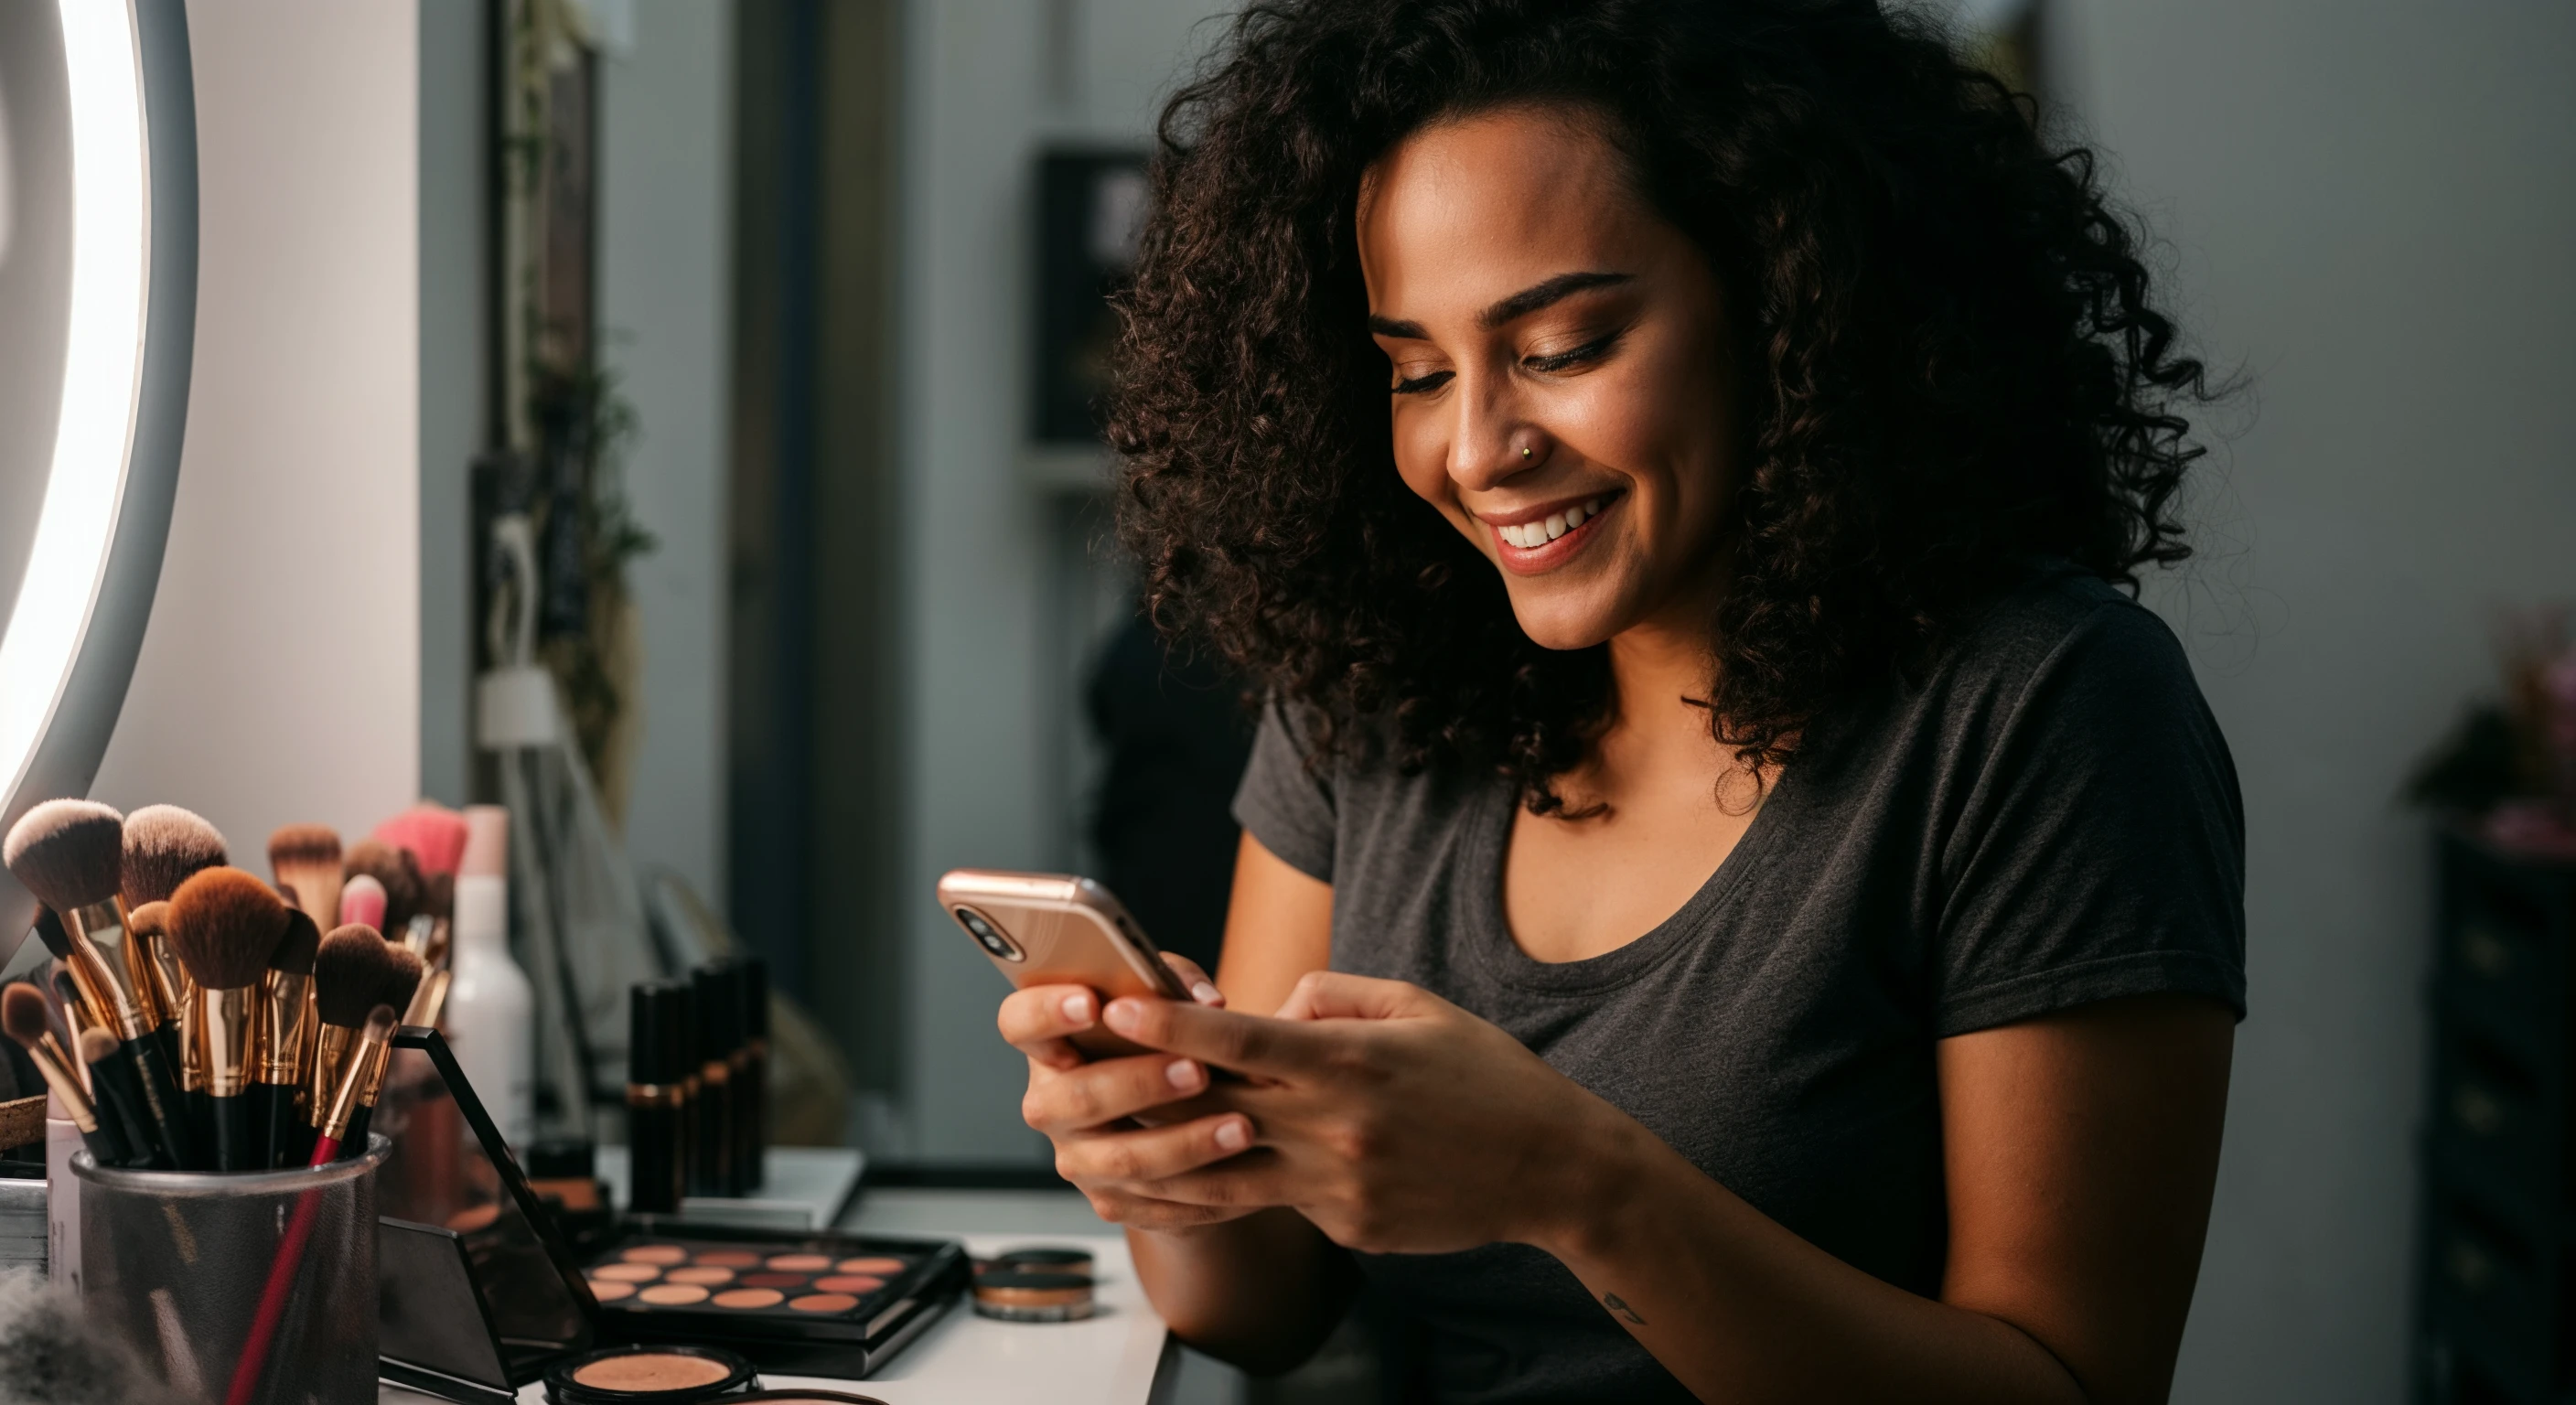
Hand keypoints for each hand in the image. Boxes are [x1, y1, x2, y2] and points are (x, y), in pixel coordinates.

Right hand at [998, 953, 1267, 1231]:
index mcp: (1049, 1044)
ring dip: (1184, 1143)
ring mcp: (1077, 1158)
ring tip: (1239, 1126)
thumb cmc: (1163, 1038)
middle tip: (1197, 1070)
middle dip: (1139, 1084)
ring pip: (1121, 1159)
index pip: (1020, 1023)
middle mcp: (1051, 1104)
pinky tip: (1242, 1167)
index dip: (1047, 1012)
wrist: (1180, 1113)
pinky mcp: (1111, 1200)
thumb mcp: (1165, 997)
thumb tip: (1208, 1002)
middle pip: (1074, 1097)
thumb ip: (1176, 983)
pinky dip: (1202, 1186)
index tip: (1093, 1003)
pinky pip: (1152, 1202)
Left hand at [1098, 971, 1643, 1256]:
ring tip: (1111, 1145)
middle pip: (1216, 1108)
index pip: (1242, 1040)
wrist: (1552, 1168)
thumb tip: (1270, 1005)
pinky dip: (1244, 1185)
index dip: (1173, 1024)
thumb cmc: (1486, 1076)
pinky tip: (1206, 1175)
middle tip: (1088, 1068)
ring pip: (1226, 1174)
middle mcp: (1336, 1126)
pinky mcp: (1348, 1228)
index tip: (1120, 1005)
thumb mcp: (1418, 1007)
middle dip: (1148, 1087)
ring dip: (1166, 1158)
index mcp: (1350, 1060)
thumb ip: (1334, 996)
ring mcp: (1339, 1186)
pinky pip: (1280, 1202)